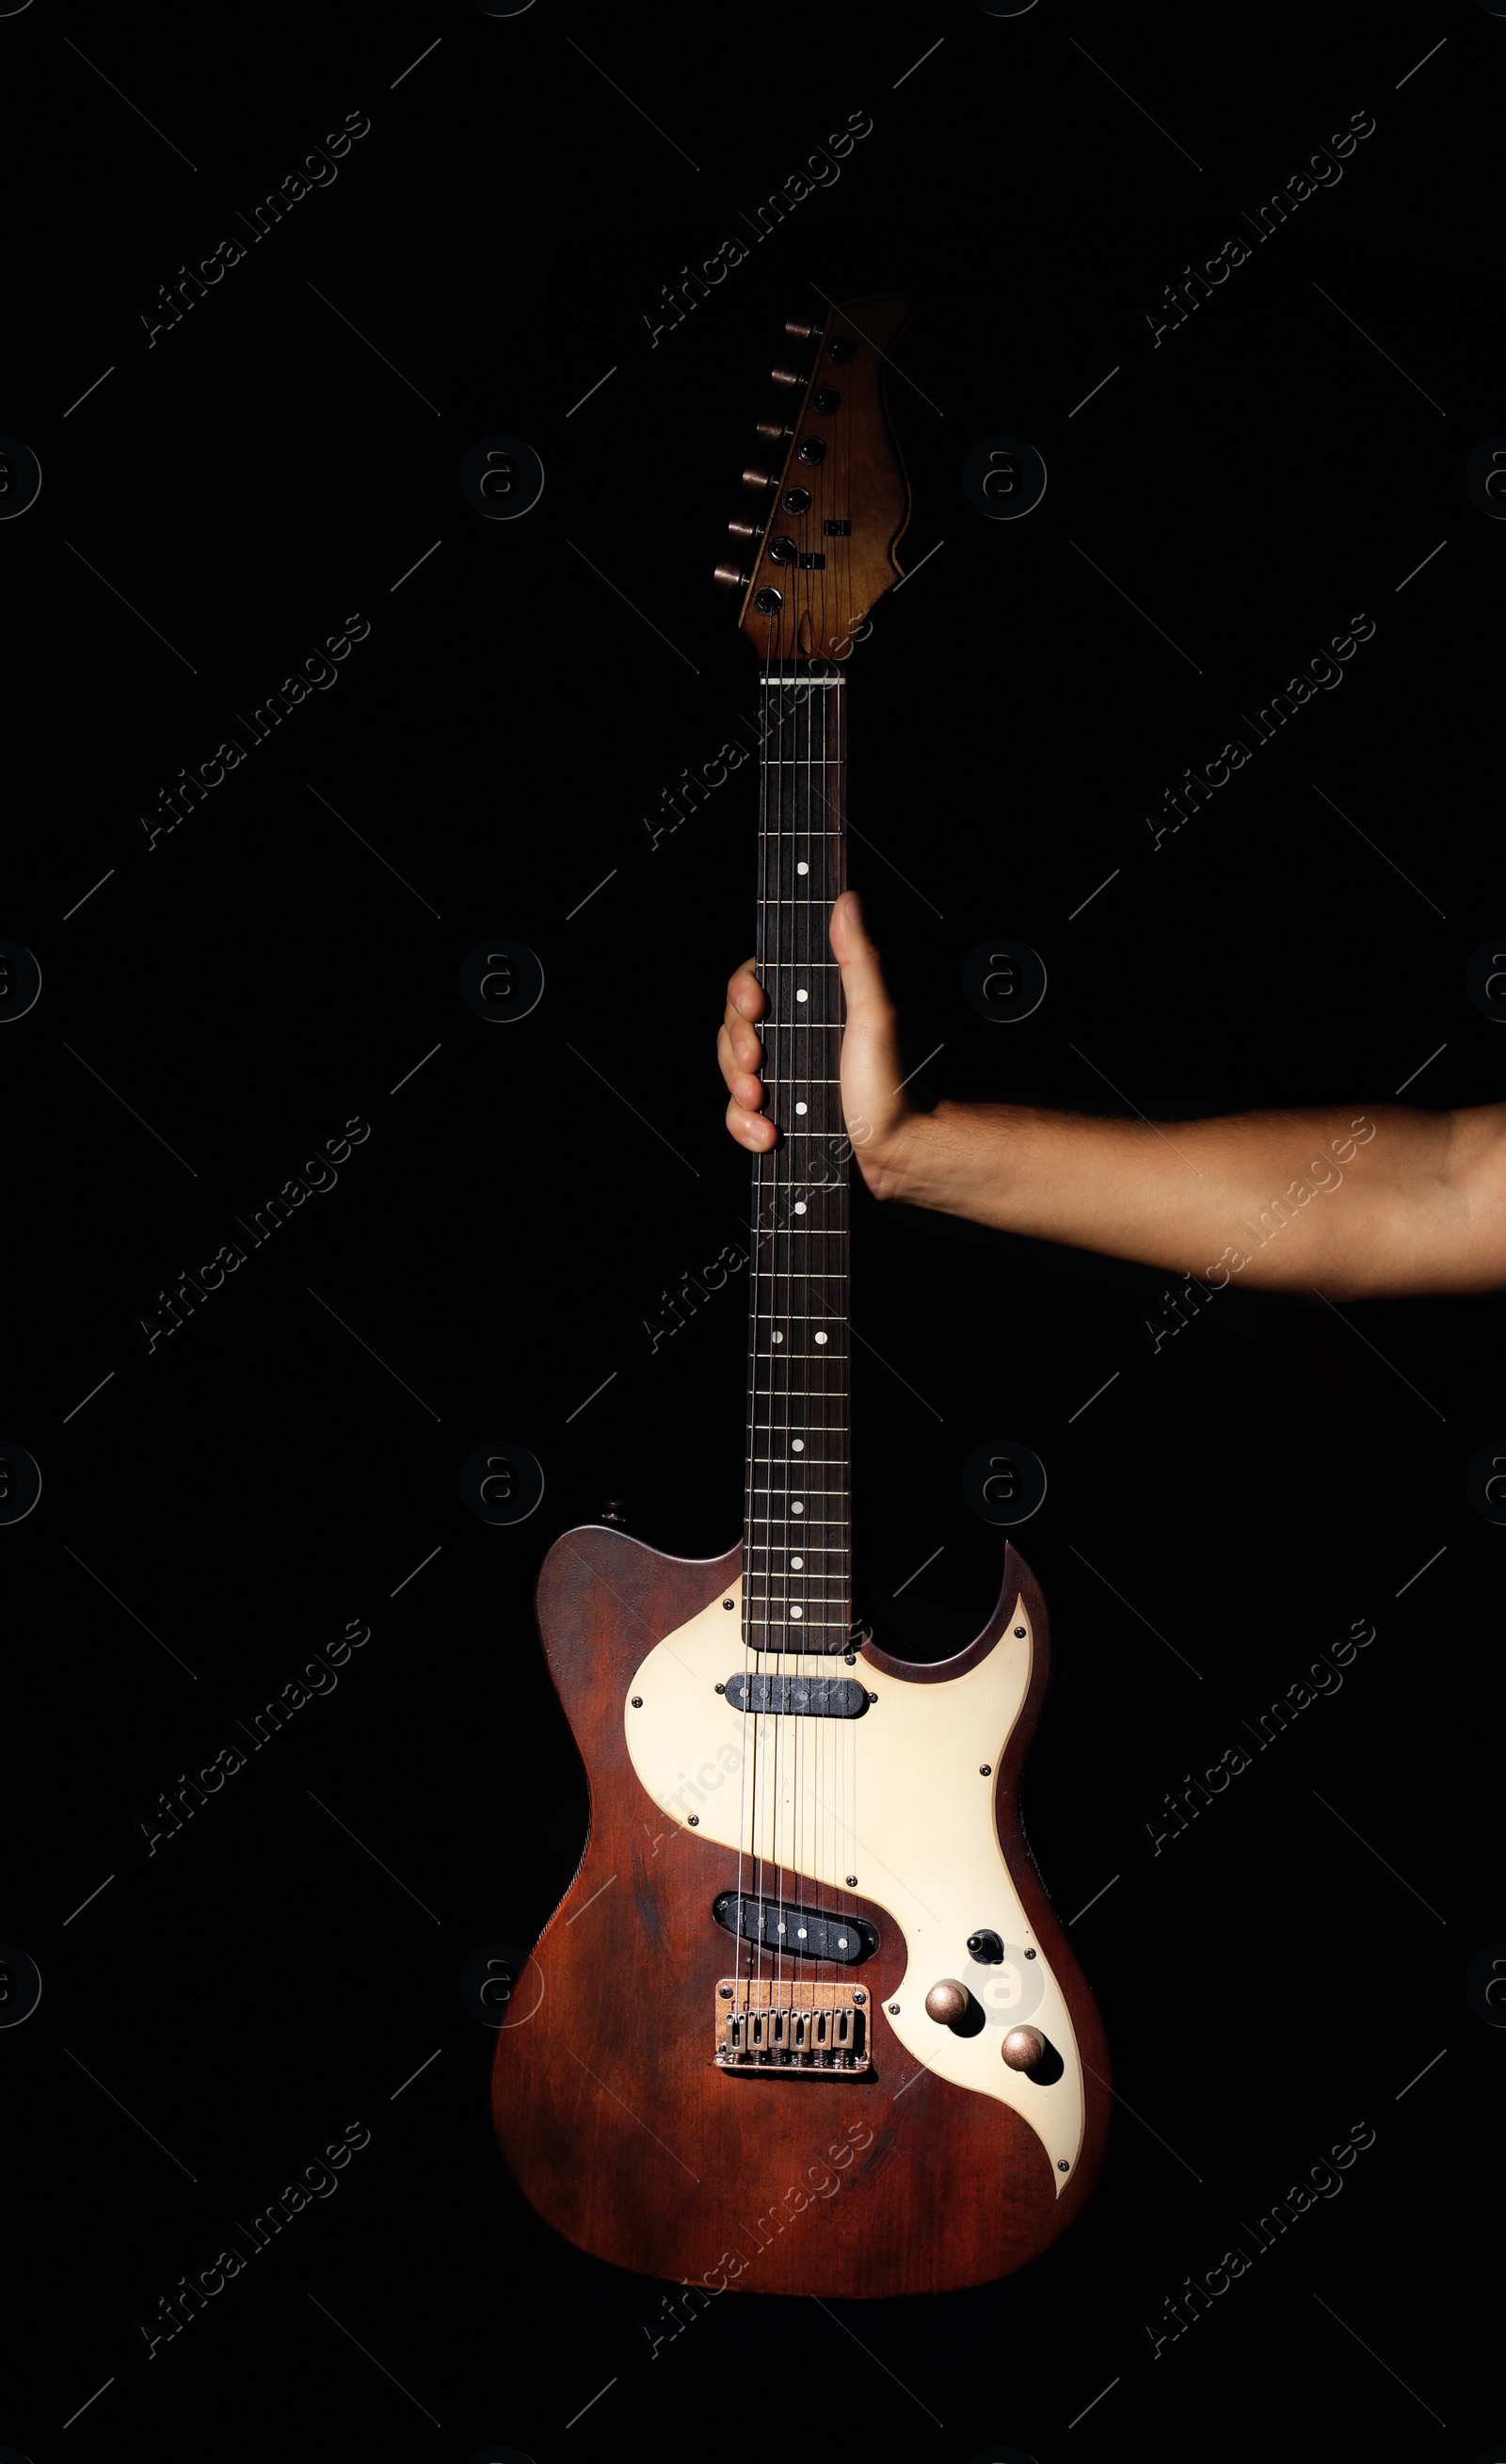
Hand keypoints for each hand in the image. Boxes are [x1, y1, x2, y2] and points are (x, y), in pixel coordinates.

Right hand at [717, 891, 919, 1198]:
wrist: (898, 1157)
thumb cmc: (895, 1088)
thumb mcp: (876, 1017)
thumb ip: (859, 960)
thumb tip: (848, 902)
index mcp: (814, 1007)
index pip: (756, 982)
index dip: (743, 991)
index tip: (755, 1006)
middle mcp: (795, 1037)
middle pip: (734, 1026)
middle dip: (737, 1047)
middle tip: (757, 1064)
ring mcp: (784, 1077)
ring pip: (730, 1071)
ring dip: (736, 1088)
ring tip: (760, 1102)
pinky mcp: (778, 1116)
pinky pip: (737, 1115)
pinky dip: (744, 1126)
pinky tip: (767, 1135)